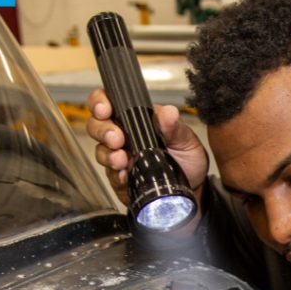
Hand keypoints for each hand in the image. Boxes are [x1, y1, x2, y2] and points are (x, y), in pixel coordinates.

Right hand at [85, 88, 209, 208]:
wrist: (193, 187)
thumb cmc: (187, 158)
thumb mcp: (186, 140)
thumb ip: (175, 127)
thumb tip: (169, 113)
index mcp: (136, 119)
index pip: (109, 102)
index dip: (99, 102)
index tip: (105, 109)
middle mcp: (124, 136)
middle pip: (96, 126)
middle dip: (102, 130)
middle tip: (117, 138)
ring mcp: (120, 158)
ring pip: (100, 151)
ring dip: (108, 154)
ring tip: (122, 159)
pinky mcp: (121, 180)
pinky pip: (111, 176)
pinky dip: (116, 175)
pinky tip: (124, 175)